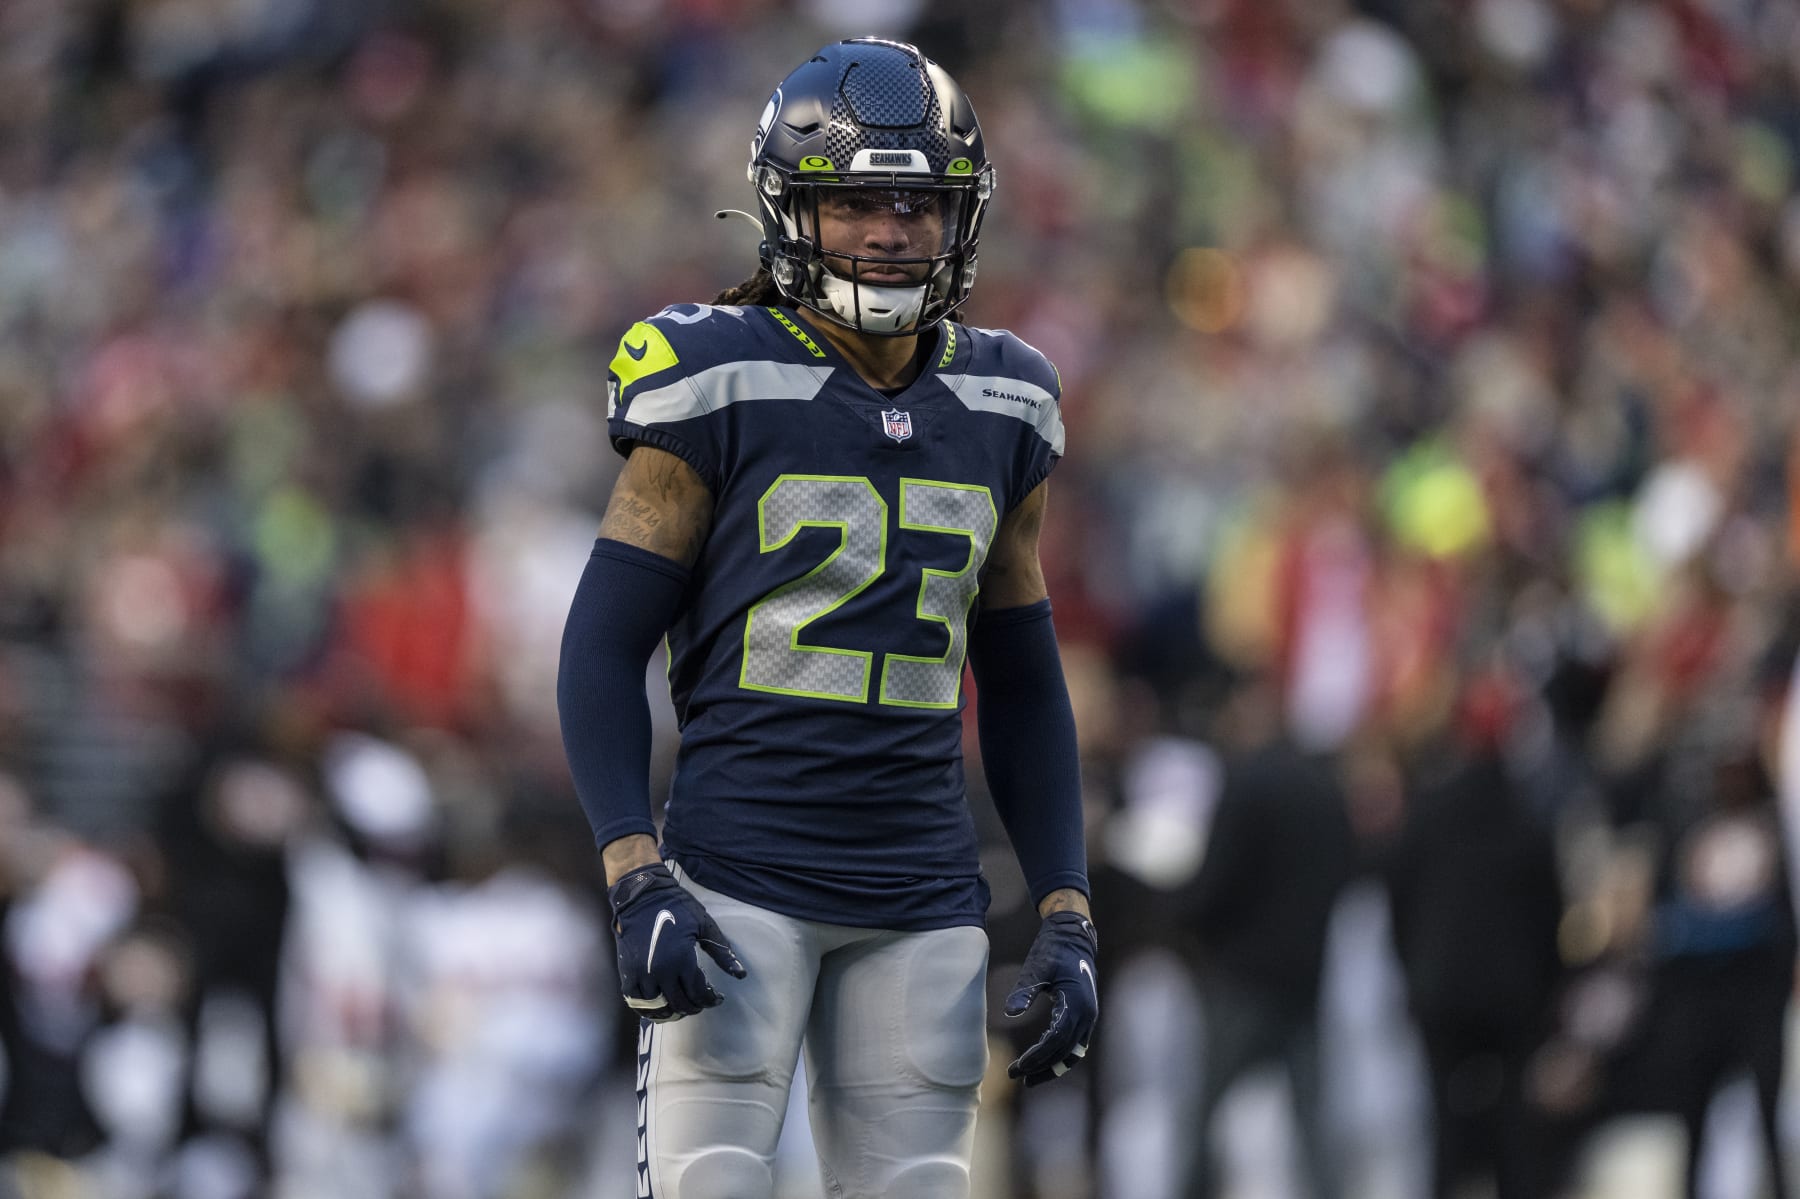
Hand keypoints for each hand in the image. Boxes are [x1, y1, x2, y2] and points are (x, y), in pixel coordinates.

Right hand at [607, 864, 746, 1021]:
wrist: (641, 895)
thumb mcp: (704, 925)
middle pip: (680, 1003)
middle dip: (694, 1006)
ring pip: (658, 1007)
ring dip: (673, 1011)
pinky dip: (648, 1009)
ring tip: (682, 1007)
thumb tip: (740, 974)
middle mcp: (661, 972)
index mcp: (682, 959)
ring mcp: (641, 974)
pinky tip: (659, 1007)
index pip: (699, 992)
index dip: (710, 999)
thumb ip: (722, 952)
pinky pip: (636, 1002)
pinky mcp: (627, 973)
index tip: (717, 998)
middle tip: (701, 1002)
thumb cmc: (675, 907)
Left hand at [1004, 911, 1098, 1085]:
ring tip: (1029, 1078)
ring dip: (1052, 1066)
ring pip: (1072, 1052)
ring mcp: (1089, 1016)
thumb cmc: (1053, 950)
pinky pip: (1074, 1044)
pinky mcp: (1085, 1015)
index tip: (1017, 1067)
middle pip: (1064, 1052)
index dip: (1036, 1057)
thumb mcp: (1036, 968)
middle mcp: (1087, 1015)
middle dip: (1041, 1067)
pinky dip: (1059, 1056)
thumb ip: (1024, 991)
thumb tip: (1010, 1013)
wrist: (1073, 936)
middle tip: (1016, 1075)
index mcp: (1077, 1004)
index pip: (1056, 1041)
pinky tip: (1042, 1061)